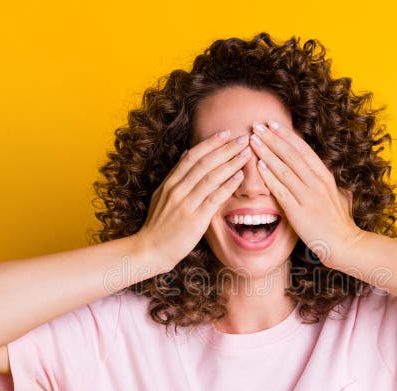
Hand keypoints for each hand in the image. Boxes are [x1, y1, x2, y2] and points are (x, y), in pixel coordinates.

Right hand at [135, 130, 251, 272]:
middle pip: (204, 163)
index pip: (192, 156)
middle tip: (242, 139)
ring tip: (245, 154)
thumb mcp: (161, 195)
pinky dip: (228, 185)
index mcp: (170, 183)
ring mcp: (186, 204)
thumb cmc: (159, 225)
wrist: (150, 250)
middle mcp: (177, 190)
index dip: (210, 143)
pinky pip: (214, 198)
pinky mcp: (195, 219)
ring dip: (230, 163)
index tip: (225, 134)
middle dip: (225, 149)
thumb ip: (175, 176)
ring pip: (211, 177)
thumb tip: (185, 154)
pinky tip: (240, 177)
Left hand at [248, 120, 363, 268]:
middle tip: (257, 125)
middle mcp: (317, 182)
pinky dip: (270, 176)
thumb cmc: (339, 223)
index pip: (303, 150)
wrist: (345, 244)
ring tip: (253, 140)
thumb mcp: (337, 195)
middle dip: (273, 138)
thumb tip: (320, 174)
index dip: (286, 136)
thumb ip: (326, 183)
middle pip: (291, 155)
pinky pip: (282, 190)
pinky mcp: (299, 211)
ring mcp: (309, 196)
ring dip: (267, 152)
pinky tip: (259, 166)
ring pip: (284, 169)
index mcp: (325, 176)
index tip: (272, 124)